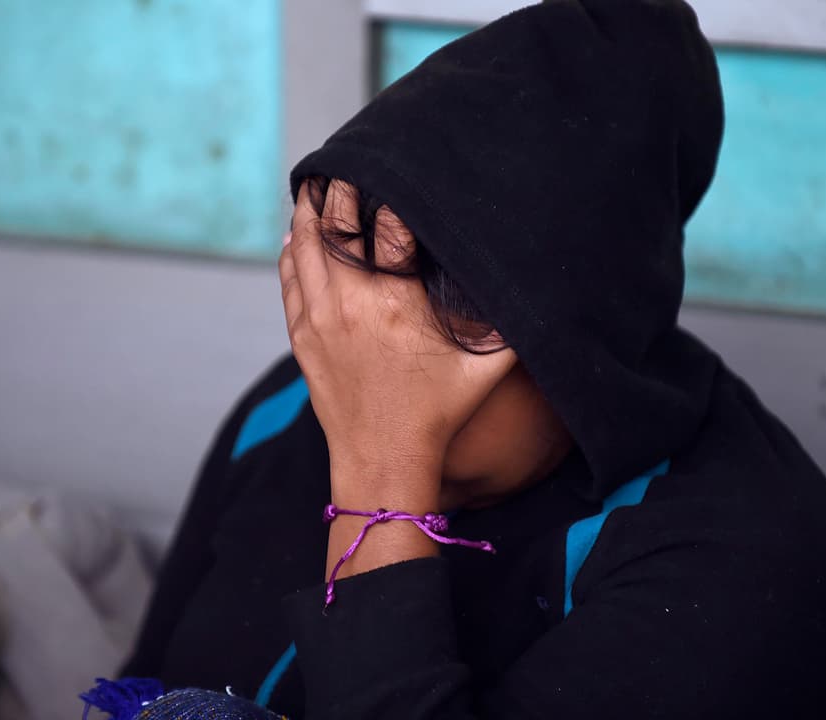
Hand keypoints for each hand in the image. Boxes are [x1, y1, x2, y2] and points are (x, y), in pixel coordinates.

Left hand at [279, 182, 516, 492]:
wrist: (383, 458)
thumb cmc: (438, 413)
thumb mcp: (485, 367)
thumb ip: (508, 324)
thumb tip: (536, 289)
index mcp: (398, 302)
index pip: (390, 227)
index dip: (391, 194)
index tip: (394, 169)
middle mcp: (352, 302)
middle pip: (336, 225)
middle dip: (341, 191)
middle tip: (347, 166)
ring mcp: (320, 318)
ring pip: (304, 247)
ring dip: (310, 213)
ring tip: (318, 187)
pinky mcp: (302, 336)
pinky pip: (288, 279)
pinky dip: (291, 251)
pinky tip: (297, 234)